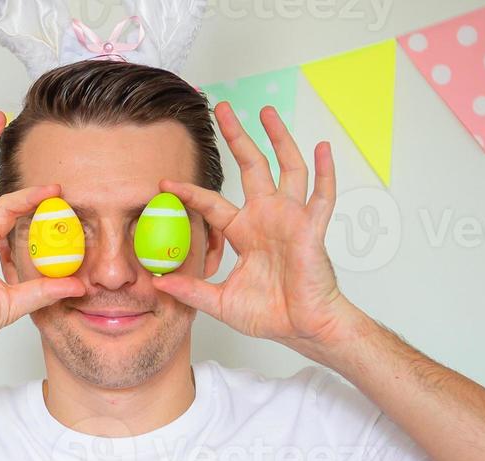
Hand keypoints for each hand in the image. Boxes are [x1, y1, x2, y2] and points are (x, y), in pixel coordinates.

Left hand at [153, 103, 362, 351]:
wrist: (302, 327)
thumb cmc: (270, 314)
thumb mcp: (221, 303)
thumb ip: (191, 291)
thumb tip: (158, 284)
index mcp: (244, 232)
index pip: (212, 204)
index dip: (189, 192)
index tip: (164, 183)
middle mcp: (267, 218)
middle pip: (251, 167)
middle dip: (237, 137)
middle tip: (222, 109)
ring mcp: (291, 219)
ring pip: (287, 168)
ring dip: (278, 138)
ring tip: (267, 111)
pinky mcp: (312, 229)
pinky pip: (322, 196)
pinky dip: (325, 172)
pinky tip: (323, 148)